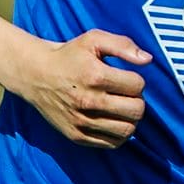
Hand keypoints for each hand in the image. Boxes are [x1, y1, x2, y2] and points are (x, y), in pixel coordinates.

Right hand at [13, 30, 153, 147]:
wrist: (36, 75)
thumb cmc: (69, 56)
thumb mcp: (94, 39)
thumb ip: (123, 45)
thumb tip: (148, 60)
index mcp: (94, 75)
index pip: (137, 85)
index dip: (136, 80)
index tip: (125, 78)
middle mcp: (88, 101)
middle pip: (136, 110)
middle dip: (137, 100)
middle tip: (126, 95)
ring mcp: (81, 121)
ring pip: (127, 130)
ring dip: (130, 119)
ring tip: (121, 108)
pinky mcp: (77, 136)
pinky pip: (112, 143)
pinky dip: (119, 134)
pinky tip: (113, 121)